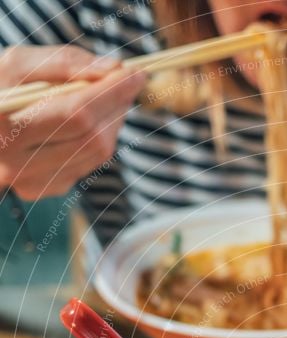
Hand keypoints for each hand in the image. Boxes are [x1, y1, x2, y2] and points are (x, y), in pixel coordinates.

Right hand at [0, 45, 145, 198]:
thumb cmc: (0, 89)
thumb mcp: (18, 65)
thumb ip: (64, 62)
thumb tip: (112, 69)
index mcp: (5, 126)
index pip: (76, 114)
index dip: (111, 94)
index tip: (135, 74)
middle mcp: (16, 162)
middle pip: (92, 138)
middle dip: (117, 107)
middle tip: (127, 83)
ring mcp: (30, 182)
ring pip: (96, 154)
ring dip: (112, 122)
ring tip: (106, 97)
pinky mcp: (42, 189)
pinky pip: (87, 164)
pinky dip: (98, 138)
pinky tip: (90, 121)